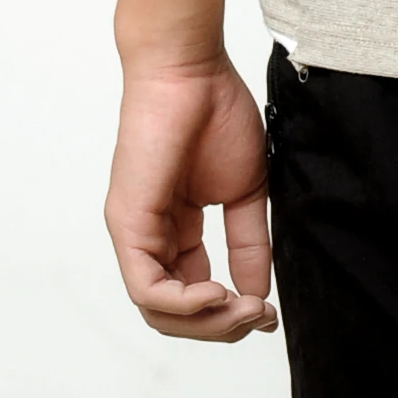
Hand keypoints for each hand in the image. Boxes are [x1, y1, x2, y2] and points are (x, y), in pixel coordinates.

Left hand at [105, 58, 277, 341]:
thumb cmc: (217, 113)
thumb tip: (259, 292)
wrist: (192, 70)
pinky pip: (147, 288)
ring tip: (243, 307)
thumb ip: (249, 243)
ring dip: (206, 321)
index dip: (231, 313)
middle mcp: (149, 237)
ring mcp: (134, 232)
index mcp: (175, 230)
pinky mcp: (128, 223)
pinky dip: (184, 303)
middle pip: (174, 314)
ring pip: (157, 310)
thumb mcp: (245, 192)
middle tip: (258, 316)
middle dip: (220, 327)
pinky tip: (218, 292)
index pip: (195, 293)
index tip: (269, 314)